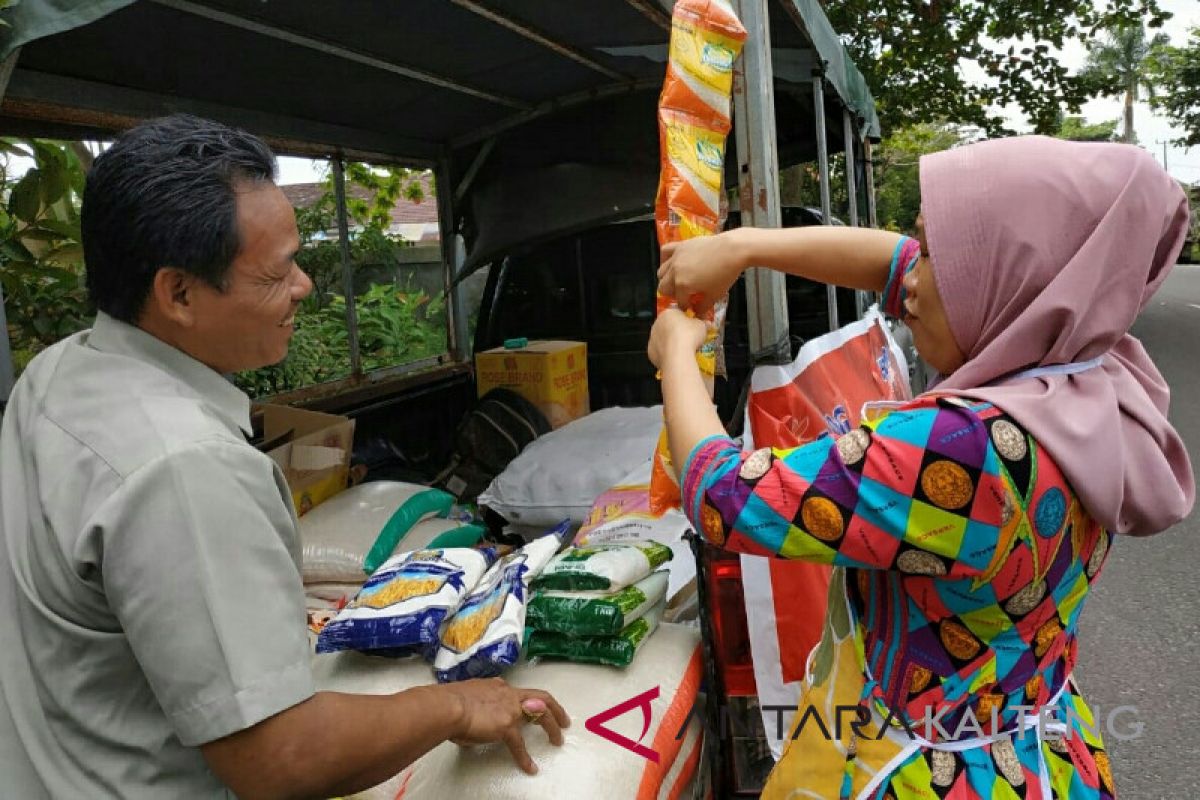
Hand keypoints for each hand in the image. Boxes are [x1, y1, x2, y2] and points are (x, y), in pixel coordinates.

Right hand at [443, 678, 569, 774]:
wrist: (448, 706)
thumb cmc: (449, 702)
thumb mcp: (465, 697)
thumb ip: (473, 707)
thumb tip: (468, 722)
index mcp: (496, 687)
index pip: (516, 692)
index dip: (524, 699)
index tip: (527, 706)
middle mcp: (508, 694)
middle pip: (541, 697)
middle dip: (555, 708)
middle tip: (563, 720)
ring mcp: (510, 709)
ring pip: (542, 714)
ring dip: (552, 728)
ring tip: (558, 740)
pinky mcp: (507, 726)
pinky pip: (520, 746)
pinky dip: (525, 758)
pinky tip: (530, 768)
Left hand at [648, 308, 708, 369]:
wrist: (677, 355)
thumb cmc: (689, 335)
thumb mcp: (702, 326)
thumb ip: (703, 323)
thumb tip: (708, 324)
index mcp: (668, 312)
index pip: (676, 312)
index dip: (685, 319)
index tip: (692, 325)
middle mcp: (657, 323)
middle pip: (667, 326)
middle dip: (676, 331)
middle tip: (687, 338)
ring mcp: (652, 338)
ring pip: (662, 339)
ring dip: (670, 342)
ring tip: (682, 350)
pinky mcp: (650, 352)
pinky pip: (659, 351)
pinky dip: (666, 354)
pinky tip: (675, 357)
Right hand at [658, 230, 745, 312]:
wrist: (733, 250)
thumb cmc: (726, 273)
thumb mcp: (715, 295)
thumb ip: (703, 306)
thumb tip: (697, 313)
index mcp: (683, 285)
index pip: (679, 301)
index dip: (685, 306)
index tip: (691, 306)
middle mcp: (675, 271)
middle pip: (663, 288)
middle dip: (673, 294)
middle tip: (684, 294)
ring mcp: (676, 257)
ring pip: (661, 272)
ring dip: (668, 279)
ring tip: (679, 280)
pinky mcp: (680, 245)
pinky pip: (665, 252)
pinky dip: (665, 259)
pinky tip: (672, 263)